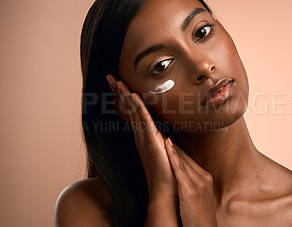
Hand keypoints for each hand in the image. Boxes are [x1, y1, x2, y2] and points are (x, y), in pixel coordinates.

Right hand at [105, 74, 175, 193]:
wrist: (166, 189)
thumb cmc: (165, 172)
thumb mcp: (162, 151)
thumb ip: (159, 141)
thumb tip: (161, 135)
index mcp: (143, 135)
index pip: (132, 112)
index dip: (124, 98)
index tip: (118, 84)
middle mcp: (141, 134)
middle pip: (128, 108)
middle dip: (119, 91)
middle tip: (110, 77)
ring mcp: (144, 137)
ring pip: (133, 111)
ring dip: (125, 95)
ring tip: (116, 80)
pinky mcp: (151, 140)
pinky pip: (143, 120)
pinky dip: (138, 108)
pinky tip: (133, 96)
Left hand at [165, 138, 217, 226]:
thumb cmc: (199, 219)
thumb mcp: (198, 198)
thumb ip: (191, 185)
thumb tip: (181, 179)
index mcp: (205, 178)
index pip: (188, 159)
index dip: (175, 148)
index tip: (164, 138)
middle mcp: (203, 177)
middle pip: (185, 156)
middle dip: (171, 143)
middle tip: (158, 128)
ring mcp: (198, 183)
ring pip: (182, 158)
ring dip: (170, 144)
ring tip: (159, 131)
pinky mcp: (190, 189)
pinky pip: (180, 169)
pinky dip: (173, 155)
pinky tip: (166, 144)